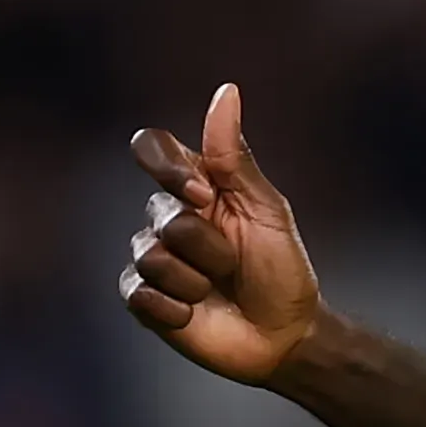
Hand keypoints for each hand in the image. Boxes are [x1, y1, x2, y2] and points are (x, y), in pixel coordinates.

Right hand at [120, 83, 322, 383]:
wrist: (285, 334)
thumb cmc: (283, 268)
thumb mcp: (267, 210)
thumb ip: (235, 157)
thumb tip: (226, 92)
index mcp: (197, 185)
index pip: (152, 148)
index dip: (169, 170)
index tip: (204, 196)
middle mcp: (167, 216)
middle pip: (162, 213)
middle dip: (209, 244)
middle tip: (234, 264)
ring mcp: (152, 258)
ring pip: (151, 255)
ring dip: (196, 279)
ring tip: (217, 290)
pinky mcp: (145, 300)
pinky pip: (140, 292)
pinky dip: (175, 307)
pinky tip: (195, 314)